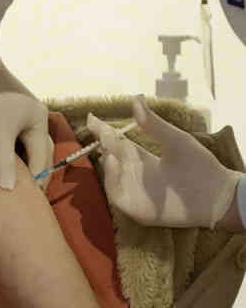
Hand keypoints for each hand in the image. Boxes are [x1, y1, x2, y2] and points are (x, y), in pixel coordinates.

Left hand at [0, 60, 53, 190]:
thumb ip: (5, 162)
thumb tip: (10, 190)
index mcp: (39, 122)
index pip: (42, 158)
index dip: (36, 179)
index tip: (29, 200)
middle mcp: (34, 119)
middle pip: (38, 152)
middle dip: (33, 173)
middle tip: (24, 195)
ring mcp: (20, 117)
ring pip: (24, 146)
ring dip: (20, 163)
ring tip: (13, 184)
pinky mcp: (5, 115)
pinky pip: (12, 140)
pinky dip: (9, 153)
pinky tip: (1, 165)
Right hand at [86, 95, 241, 227]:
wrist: (217, 195)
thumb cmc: (199, 166)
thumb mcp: (175, 140)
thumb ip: (153, 124)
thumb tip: (136, 99)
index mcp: (141, 158)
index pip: (116, 143)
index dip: (103, 131)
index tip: (91, 118)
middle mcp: (134, 174)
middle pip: (110, 157)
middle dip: (102, 143)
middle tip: (99, 130)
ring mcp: (134, 192)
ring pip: (110, 176)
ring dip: (106, 162)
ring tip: (108, 147)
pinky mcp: (137, 209)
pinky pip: (116, 196)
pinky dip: (112, 181)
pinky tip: (116, 165)